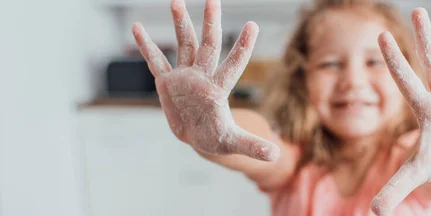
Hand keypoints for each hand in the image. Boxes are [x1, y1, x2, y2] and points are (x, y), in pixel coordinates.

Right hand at [131, 0, 279, 160]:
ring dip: (180, 24)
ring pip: (184, 45)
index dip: (242, 47)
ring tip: (176, 1)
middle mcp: (203, 77)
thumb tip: (275, 155)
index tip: (253, 25)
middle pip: (208, 45)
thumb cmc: (218, 139)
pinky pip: (155, 62)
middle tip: (213, 0)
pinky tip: (137, 27)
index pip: (233, 64)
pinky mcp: (167, 83)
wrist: (199, 137)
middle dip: (210, 23)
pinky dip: (146, 46)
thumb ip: (253, 146)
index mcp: (218, 89)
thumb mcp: (234, 143)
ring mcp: (185, 77)